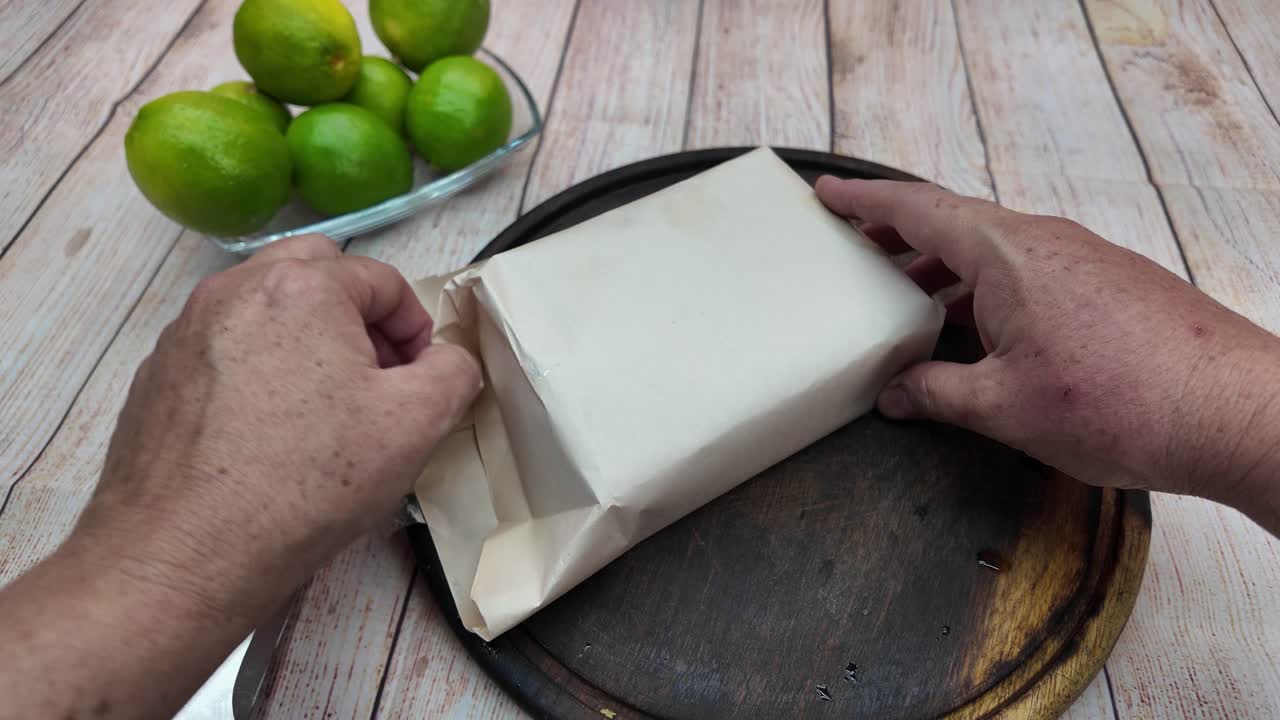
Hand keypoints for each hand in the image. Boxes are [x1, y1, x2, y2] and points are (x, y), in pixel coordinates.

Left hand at [0, 235, 481, 717]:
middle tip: (376, 376)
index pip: (382, 280)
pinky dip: (257, 370)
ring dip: (306, 339)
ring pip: (265, 309)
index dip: (415, 326)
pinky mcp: (158, 375)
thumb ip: (453, 372)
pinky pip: (224, 350)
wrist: (184, 554)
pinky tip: (269, 435)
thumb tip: (448, 360)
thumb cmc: (305, 483)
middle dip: (357, 315)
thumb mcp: (416, 425)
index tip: (420, 375)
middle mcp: (235, 291)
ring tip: (323, 409)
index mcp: (302, 286)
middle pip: (315, 273)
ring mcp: (186, 331)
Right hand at [816, 178, 1279, 528]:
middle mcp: (1043, 242)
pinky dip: (985, 290)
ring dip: (942, 271)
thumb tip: (895, 395)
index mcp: (1006, 253)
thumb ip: (937, 393)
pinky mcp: (1107, 286)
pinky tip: (975, 334)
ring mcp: (1081, 260)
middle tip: (854, 250)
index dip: (865, 201)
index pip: (918, 209)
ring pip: (991, 252)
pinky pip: (1027, 273)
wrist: (1231, 411)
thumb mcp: (1003, 406)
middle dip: (897, 237)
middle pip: (953, 225)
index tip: (826, 192)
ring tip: (905, 302)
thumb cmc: (1120, 401)